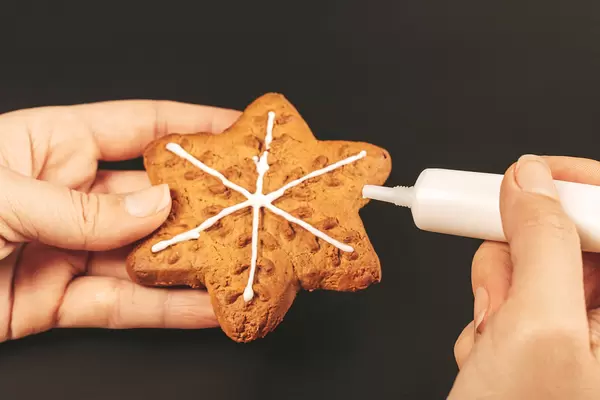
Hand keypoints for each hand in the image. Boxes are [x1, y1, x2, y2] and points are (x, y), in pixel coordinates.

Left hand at [0, 100, 240, 341]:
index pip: (138, 126)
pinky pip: (121, 306)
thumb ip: (81, 209)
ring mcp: (65, 250)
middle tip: (253, 208)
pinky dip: (166, 310)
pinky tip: (205, 308)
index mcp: (51, 146)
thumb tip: (156, 207)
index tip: (238, 131)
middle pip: (152, 197)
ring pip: (144, 257)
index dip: (191, 127)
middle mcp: (66, 195)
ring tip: (240, 264)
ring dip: (193, 265)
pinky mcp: (56, 302)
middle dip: (204, 204)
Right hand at [450, 155, 599, 398]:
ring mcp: (591, 335)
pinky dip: (490, 314)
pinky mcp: (555, 340)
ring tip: (491, 338)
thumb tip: (529, 181)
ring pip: (535, 264)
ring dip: (497, 293)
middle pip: (575, 237)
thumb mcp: (534, 331)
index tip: (529, 175)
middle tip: (501, 293)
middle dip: (520, 255)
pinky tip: (490, 356)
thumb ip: (539, 241)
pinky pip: (517, 293)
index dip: (580, 185)